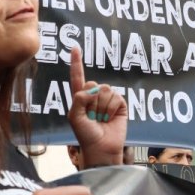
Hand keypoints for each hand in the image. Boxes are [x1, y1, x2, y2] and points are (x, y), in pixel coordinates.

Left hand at [66, 46, 127, 166]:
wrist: (101, 147)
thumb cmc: (85, 134)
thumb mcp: (75, 116)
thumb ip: (79, 98)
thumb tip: (95, 88)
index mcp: (80, 97)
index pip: (78, 76)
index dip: (76, 62)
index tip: (75, 47)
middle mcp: (94, 96)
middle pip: (94, 83)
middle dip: (92, 101)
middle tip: (92, 117)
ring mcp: (107, 100)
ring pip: (105, 90)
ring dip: (102, 107)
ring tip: (101, 119)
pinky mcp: (119, 104)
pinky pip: (116, 97)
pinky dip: (111, 108)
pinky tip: (110, 118)